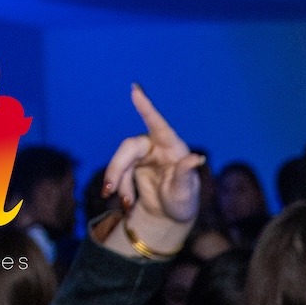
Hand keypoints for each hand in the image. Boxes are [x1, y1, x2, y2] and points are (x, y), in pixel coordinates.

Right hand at [102, 84, 203, 232]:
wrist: (169, 215)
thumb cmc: (183, 202)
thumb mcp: (184, 193)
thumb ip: (186, 174)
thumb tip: (197, 158)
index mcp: (174, 148)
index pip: (159, 125)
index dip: (147, 107)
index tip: (135, 89)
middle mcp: (157, 145)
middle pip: (130, 147)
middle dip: (117, 168)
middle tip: (108, 190)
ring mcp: (144, 153)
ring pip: (121, 159)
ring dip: (117, 180)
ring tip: (125, 204)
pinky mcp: (133, 162)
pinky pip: (120, 171)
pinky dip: (120, 187)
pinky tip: (126, 202)